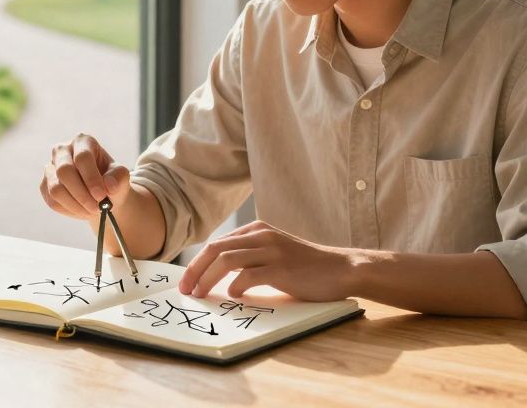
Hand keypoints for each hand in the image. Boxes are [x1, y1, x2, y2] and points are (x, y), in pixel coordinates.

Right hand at [39, 133, 131, 219]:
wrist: (100, 193)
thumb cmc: (111, 180)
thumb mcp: (121, 176)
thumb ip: (118, 178)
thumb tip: (109, 186)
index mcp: (83, 142)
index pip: (82, 157)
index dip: (91, 178)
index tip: (101, 196)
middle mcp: (62, 150)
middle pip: (64, 171)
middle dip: (82, 194)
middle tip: (97, 208)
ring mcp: (50, 167)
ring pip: (56, 189)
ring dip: (76, 205)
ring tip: (92, 210)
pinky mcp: (44, 185)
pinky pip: (52, 201)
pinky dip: (69, 210)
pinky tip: (82, 210)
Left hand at [178, 220, 361, 301]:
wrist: (341, 269)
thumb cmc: (307, 267)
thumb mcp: (274, 253)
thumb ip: (250, 257)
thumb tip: (218, 276)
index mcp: (257, 230)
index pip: (217, 244)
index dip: (198, 263)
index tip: (187, 282)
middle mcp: (262, 235)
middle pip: (216, 249)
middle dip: (195, 270)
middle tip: (185, 290)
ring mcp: (272, 250)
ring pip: (226, 260)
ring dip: (208, 279)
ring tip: (201, 295)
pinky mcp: (282, 268)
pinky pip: (248, 275)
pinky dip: (235, 287)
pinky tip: (234, 297)